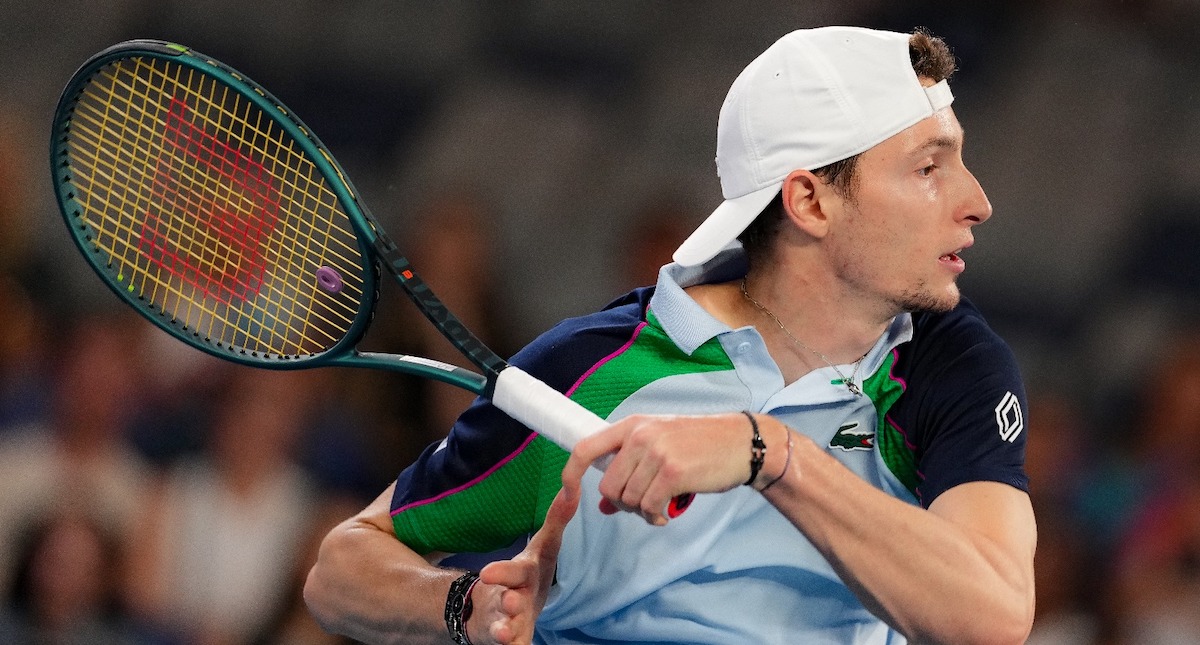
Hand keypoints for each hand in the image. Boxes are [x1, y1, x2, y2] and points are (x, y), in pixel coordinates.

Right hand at [472, 486, 578, 643]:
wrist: (491, 609)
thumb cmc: (525, 575)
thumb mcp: (542, 548)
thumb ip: (557, 520)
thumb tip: (574, 486)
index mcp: (519, 575)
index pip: (512, 571)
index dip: (501, 572)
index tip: (486, 573)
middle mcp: (509, 597)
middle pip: (505, 599)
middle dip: (506, 600)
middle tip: (508, 601)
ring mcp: (506, 621)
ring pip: (503, 626)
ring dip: (504, 629)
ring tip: (505, 633)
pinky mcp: (509, 641)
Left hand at [561, 413, 755, 525]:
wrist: (741, 443)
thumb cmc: (700, 446)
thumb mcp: (659, 448)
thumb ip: (629, 472)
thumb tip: (603, 506)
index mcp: (632, 425)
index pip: (585, 449)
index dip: (570, 475)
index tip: (569, 495)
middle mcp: (640, 435)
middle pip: (608, 486)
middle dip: (623, 503)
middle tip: (643, 504)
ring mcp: (656, 452)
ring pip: (628, 499)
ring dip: (643, 512)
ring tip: (660, 507)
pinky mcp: (673, 472)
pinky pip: (649, 507)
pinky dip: (655, 517)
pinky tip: (667, 513)